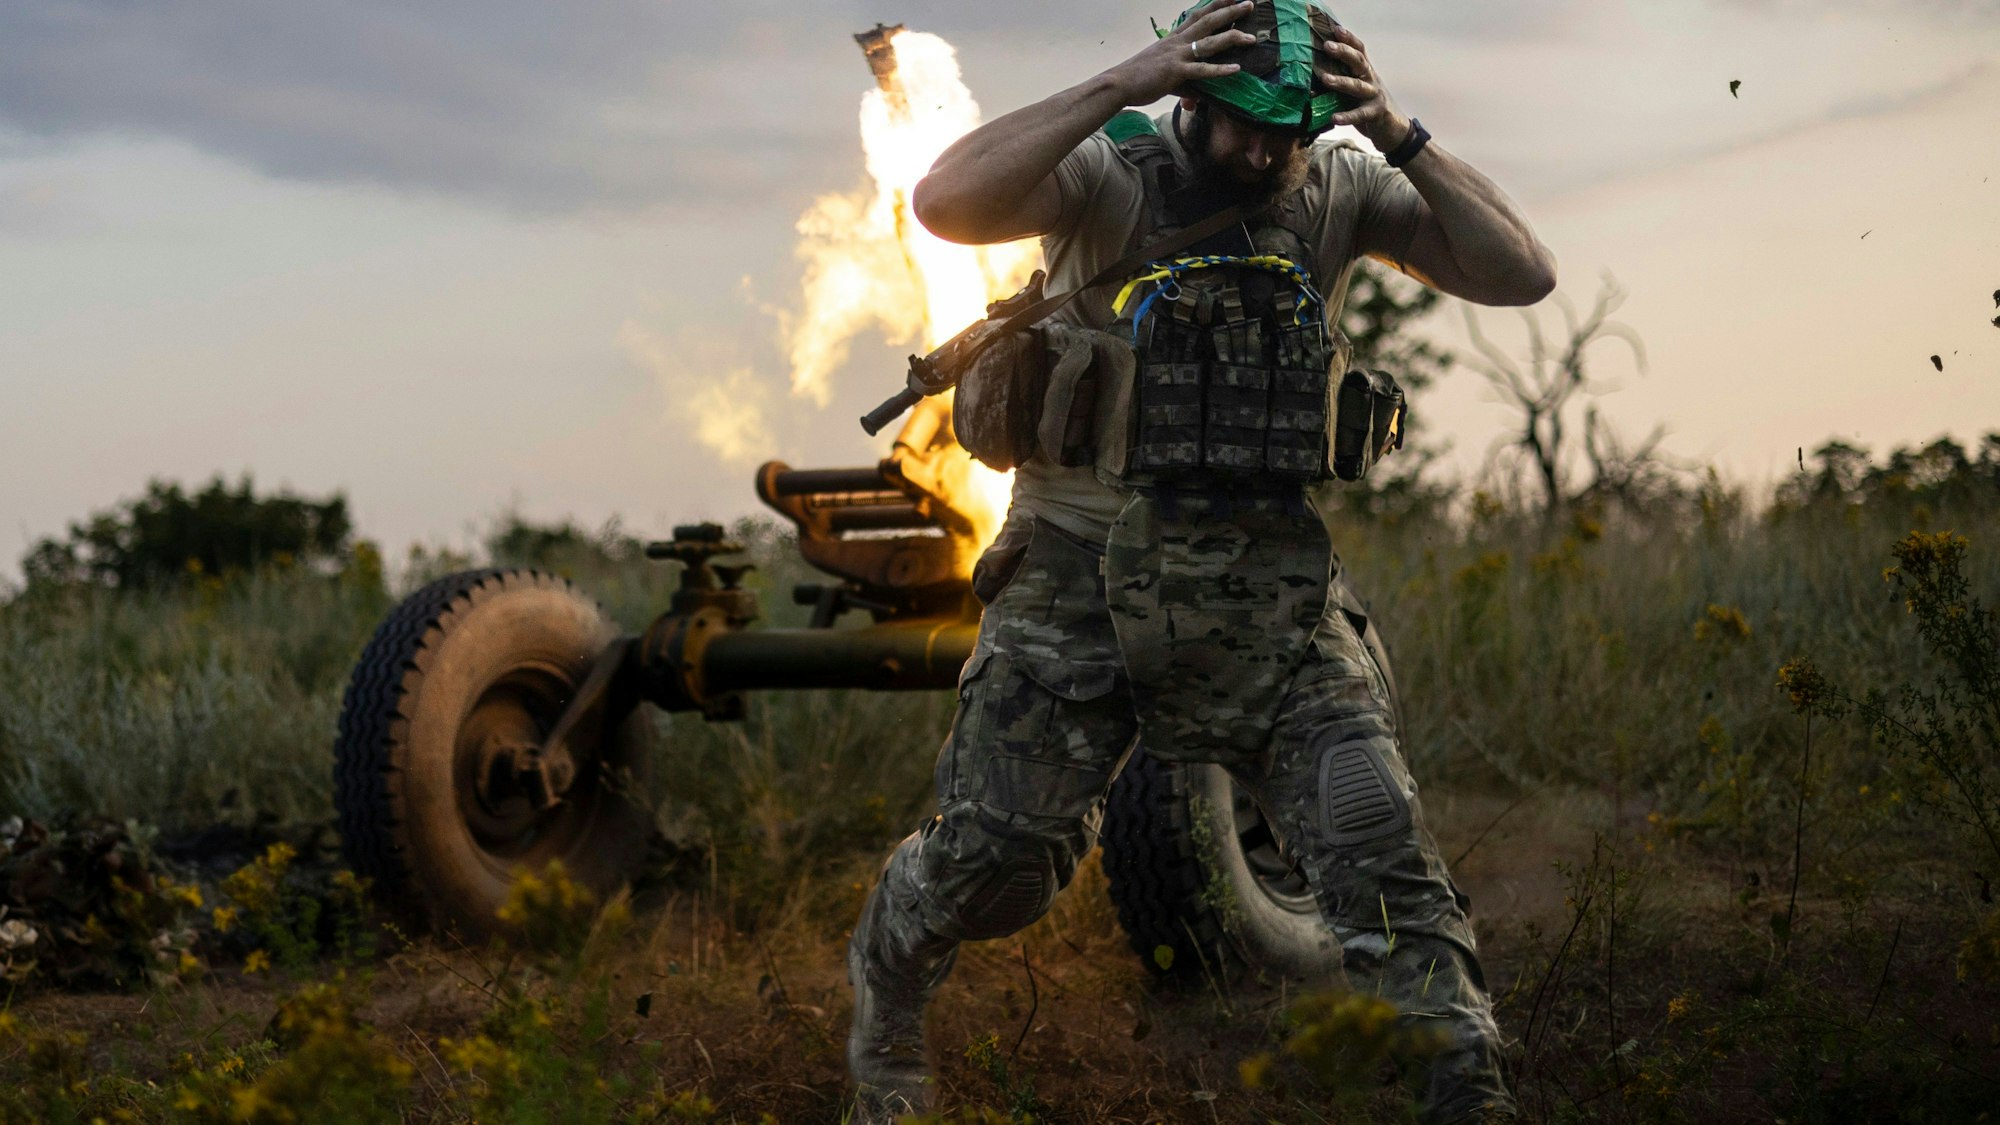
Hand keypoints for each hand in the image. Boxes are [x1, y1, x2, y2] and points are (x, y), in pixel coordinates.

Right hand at [1103, 0, 1256, 106]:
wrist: (1118, 84)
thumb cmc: (1137, 79)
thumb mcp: (1162, 75)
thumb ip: (1183, 83)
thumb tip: (1196, 97)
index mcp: (1173, 38)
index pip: (1197, 15)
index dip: (1214, 4)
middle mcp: (1177, 42)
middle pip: (1208, 22)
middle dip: (1230, 12)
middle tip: (1250, 4)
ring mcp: (1177, 56)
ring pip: (1209, 43)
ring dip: (1232, 38)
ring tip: (1251, 38)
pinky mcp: (1176, 72)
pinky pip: (1202, 70)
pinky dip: (1220, 70)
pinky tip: (1236, 69)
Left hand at [1318, 25, 1413, 152]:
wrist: (1393, 128)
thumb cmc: (1367, 106)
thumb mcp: (1356, 91)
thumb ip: (1341, 82)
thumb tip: (1314, 77)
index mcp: (1366, 72)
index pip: (1359, 51)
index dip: (1349, 39)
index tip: (1336, 29)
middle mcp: (1371, 80)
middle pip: (1358, 62)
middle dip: (1343, 52)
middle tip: (1327, 46)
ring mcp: (1374, 95)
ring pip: (1357, 86)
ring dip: (1341, 81)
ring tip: (1325, 79)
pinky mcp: (1375, 113)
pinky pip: (1359, 114)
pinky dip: (1346, 116)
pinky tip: (1334, 117)